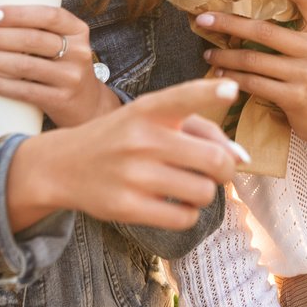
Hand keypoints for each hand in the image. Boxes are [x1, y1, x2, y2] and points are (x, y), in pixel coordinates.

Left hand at [0, 4, 115, 127]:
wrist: (89, 106)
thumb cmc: (65, 69)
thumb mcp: (65, 44)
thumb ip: (41, 31)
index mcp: (78, 30)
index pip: (48, 15)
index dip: (17, 13)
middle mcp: (78, 52)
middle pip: (31, 40)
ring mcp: (70, 78)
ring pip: (23, 65)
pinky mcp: (60, 100)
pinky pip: (22, 91)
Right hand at [20, 78, 245, 230]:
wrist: (63, 164)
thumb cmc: (123, 137)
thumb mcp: (152, 119)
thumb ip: (201, 129)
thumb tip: (243, 158)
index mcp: (148, 109)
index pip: (183, 97)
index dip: (210, 92)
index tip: (232, 89)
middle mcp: (141, 138)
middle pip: (215, 160)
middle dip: (226, 169)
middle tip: (218, 171)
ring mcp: (133, 174)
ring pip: (204, 192)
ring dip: (206, 192)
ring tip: (191, 186)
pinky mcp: (127, 207)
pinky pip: (184, 217)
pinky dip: (188, 213)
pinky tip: (174, 203)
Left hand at [196, 0, 306, 147]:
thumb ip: (296, 25)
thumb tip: (249, 2)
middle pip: (265, 30)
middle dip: (228, 23)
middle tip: (203, 19)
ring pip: (254, 59)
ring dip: (225, 56)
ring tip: (208, 54)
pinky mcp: (295, 97)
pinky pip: (254, 83)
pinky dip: (233, 79)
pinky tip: (220, 76)